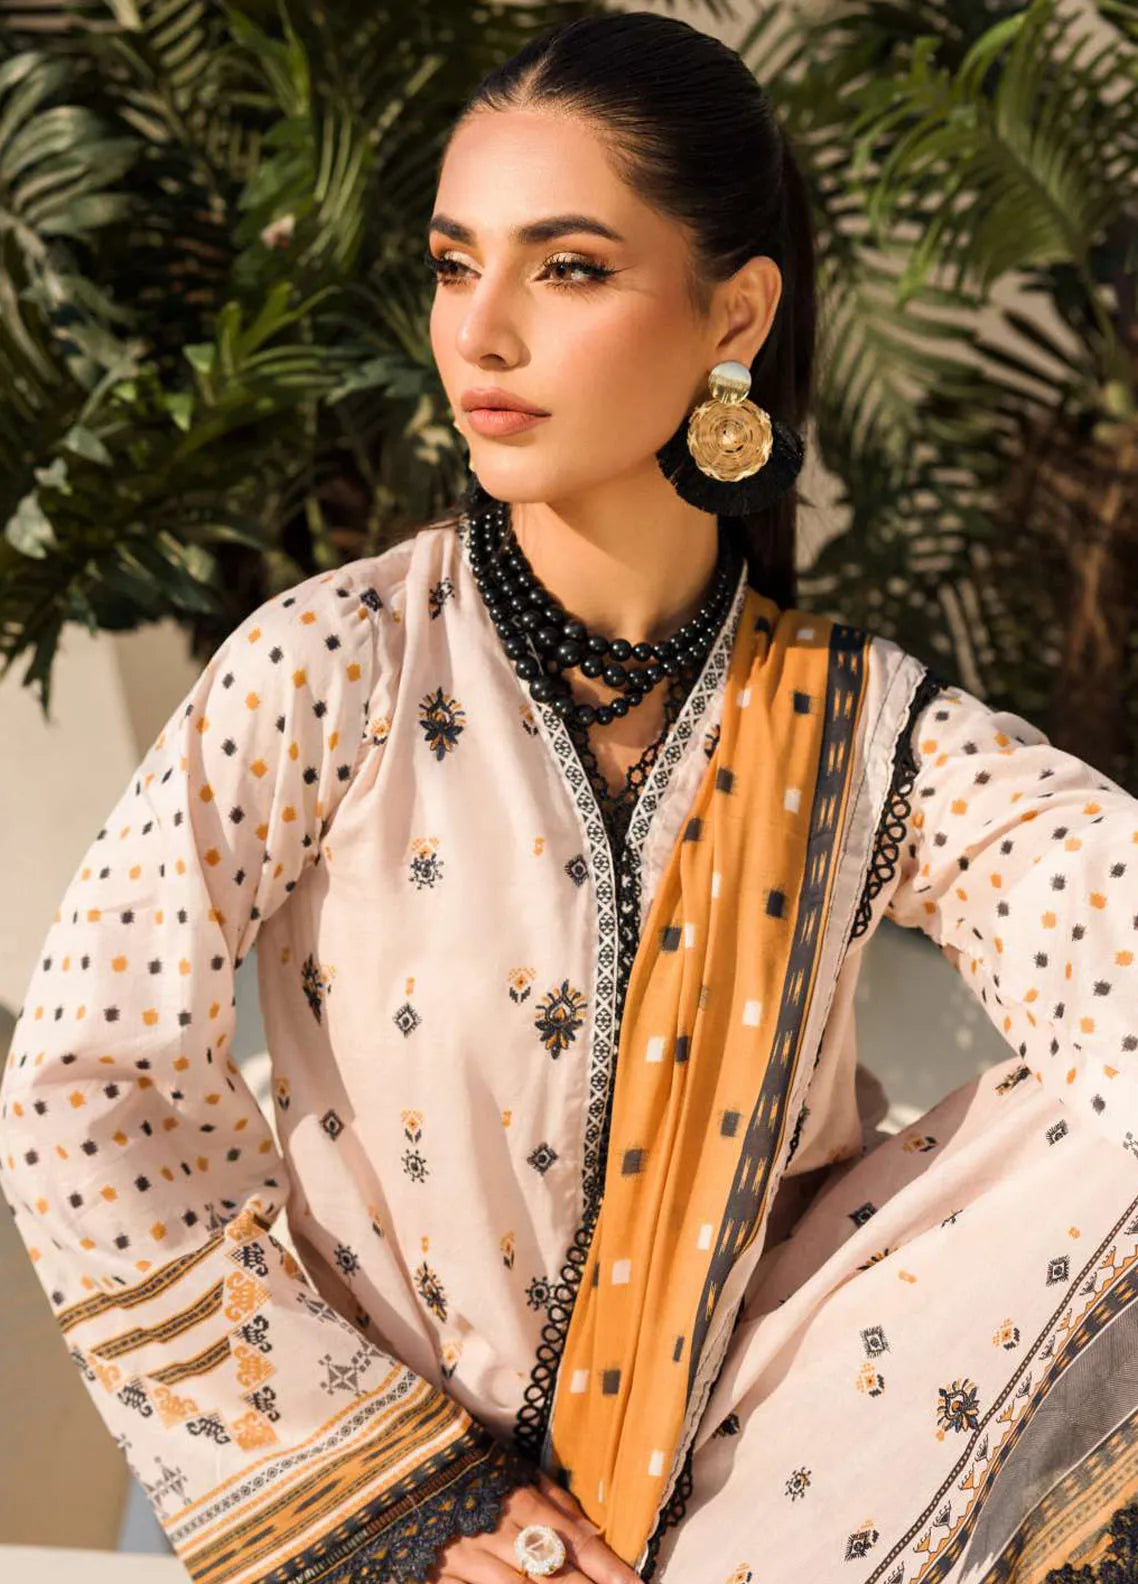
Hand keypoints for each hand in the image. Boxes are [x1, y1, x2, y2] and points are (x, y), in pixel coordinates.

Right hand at [427, 1468, 642, 1583]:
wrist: (390, 1466)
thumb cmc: (461, 1461)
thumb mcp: (511, 1467)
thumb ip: (552, 1499)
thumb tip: (592, 1529)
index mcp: (519, 1501)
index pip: (575, 1542)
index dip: (608, 1569)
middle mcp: (497, 1534)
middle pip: (554, 1577)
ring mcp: (466, 1561)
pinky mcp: (438, 1578)